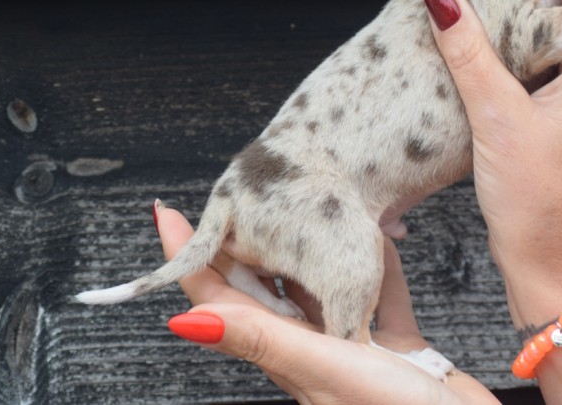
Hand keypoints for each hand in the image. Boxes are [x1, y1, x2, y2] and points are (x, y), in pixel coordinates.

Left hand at [154, 203, 499, 404]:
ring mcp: (353, 347)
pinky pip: (380, 292)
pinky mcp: (395, 346)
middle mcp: (311, 348)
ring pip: (321, 283)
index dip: (189, 258)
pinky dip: (379, 264)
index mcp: (284, 353)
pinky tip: (384, 238)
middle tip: (237, 193)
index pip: (219, 300)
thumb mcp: (328, 368)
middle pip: (264, 285)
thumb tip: (188, 323)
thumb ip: (265, 340)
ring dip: (311, 246)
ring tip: (306, 203)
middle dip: (246, 240)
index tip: (166, 216)